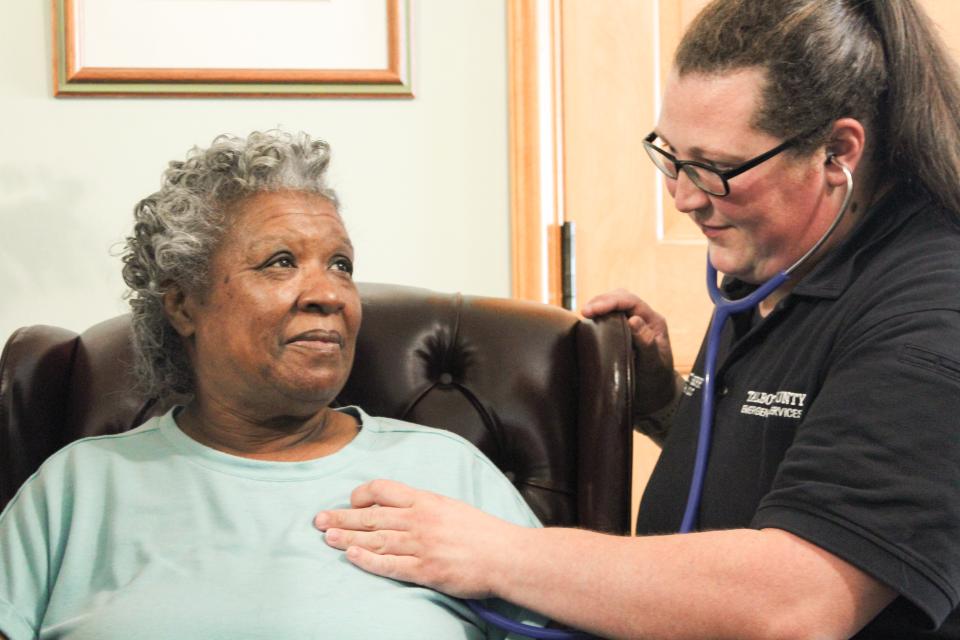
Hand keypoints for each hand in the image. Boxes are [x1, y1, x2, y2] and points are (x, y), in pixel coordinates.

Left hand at [314, 479, 520, 598]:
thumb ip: (424, 507)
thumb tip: (399, 509)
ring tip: (326, 537)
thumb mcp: (451, 507)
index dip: (362, 495)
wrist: (507, 555)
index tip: (350, 502)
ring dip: (348, 538)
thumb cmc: (483, 532)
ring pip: (376, 540)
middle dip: (342, 518)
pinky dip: (369, 561)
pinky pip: (391, 565)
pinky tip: (351, 557)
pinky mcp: (426, 570)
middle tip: (319, 520)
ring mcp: (422, 545)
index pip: (384, 490)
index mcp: (426, 500)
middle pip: (372, 516)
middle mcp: (420, 520)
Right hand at [582, 289, 676, 413]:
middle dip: (601, 300)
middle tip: (585, 312)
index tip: (591, 310)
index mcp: (654, 322)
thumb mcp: (654, 364)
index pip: (631, 301)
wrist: (655, 396)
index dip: (610, 302)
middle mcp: (644, 319)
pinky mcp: (623, 332)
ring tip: (585, 314)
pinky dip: (598, 316)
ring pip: (614, 305)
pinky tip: (588, 323)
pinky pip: (610, 317)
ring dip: (599, 306)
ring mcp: (633, 324)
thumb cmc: (656, 381)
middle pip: (621, 297)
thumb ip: (646, 343)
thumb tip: (634, 320)